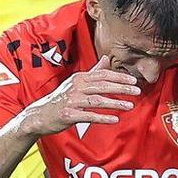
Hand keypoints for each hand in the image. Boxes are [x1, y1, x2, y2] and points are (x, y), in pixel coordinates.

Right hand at [19, 56, 137, 137]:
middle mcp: (76, 87)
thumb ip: (93, 72)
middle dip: (121, 88)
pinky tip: (115, 119)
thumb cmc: (61, 99)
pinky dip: (103, 118)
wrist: (39, 115)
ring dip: (115, 103)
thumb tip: (107, 58)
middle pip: (102, 85)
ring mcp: (71, 101)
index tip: (134, 81)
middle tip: (137, 91)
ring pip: (97, 100)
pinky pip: (88, 116)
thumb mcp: (76, 82)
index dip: (119, 76)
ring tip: (130, 106)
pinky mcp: (68, 115)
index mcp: (79, 78)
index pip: (103, 74)